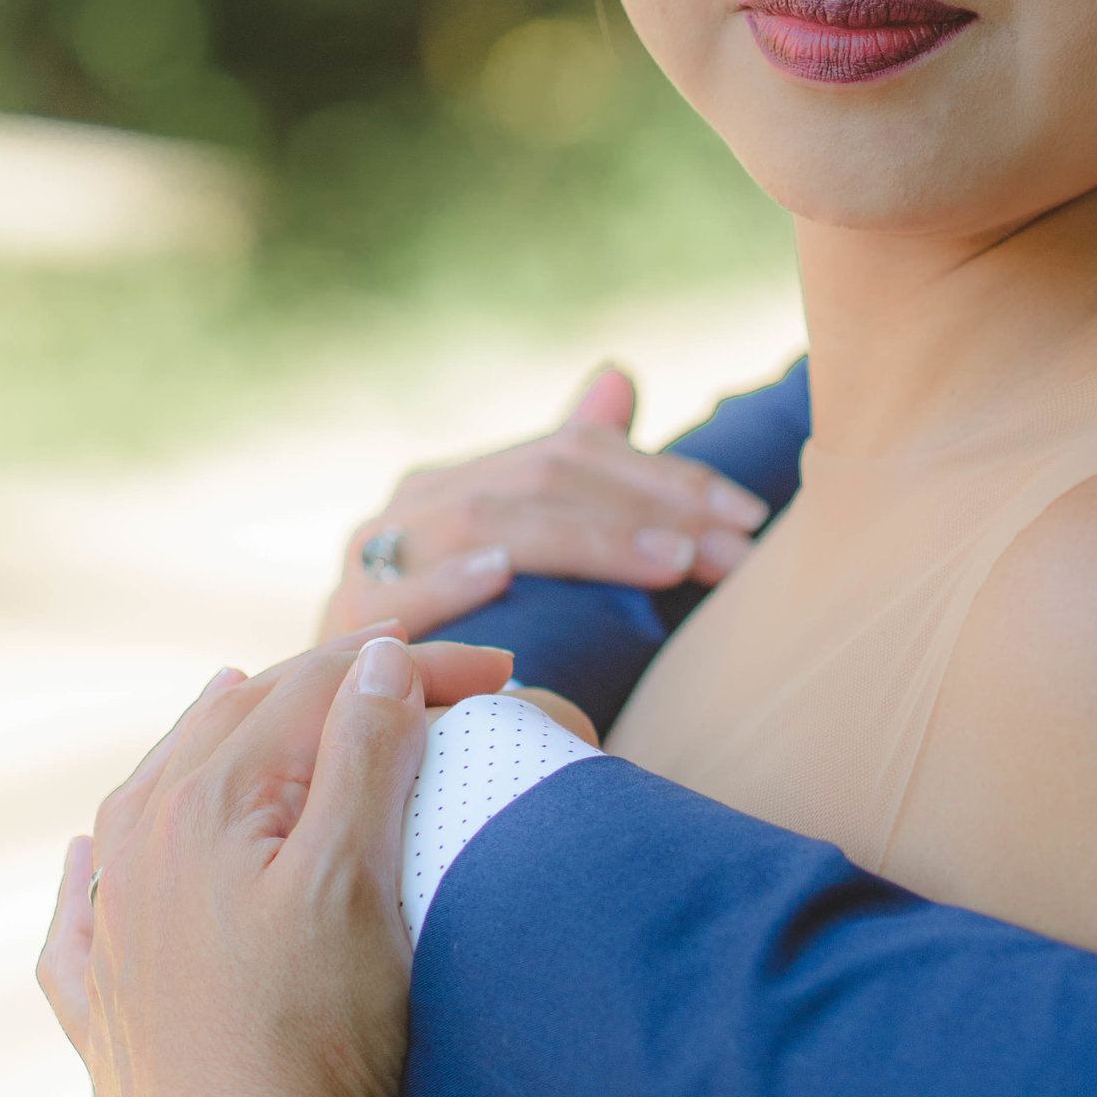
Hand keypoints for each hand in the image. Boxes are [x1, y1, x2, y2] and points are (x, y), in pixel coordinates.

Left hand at [37, 633, 510, 1096]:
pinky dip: (92, 871)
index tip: (500, 675)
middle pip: (229, 726)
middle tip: (414, 687)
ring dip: (210, 747)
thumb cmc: (313, 1035)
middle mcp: (135, 848)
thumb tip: (379, 658)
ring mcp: (107, 929)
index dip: (416, 669)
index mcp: (202, 801)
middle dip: (325, 692)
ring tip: (252, 711)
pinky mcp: (98, 1006)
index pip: (314, 689)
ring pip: (149, 797)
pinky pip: (78, 913)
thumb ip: (365, 755)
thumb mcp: (353, 878)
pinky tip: (88, 859)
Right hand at [316, 362, 766, 639]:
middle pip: (545, 480)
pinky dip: (450, 580)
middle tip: (735, 553)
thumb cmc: (461, 645)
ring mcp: (376, 557)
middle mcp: (417, 503)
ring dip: (586, 540)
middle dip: (652, 512)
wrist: (349, 720)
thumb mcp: (524, 560)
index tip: (750, 518)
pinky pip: (399, 593)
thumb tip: (617, 375)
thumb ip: (570, 473)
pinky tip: (503, 574)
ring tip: (668, 560)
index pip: (578, 453)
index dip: (670, 478)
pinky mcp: (346, 619)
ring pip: (490, 522)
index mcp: (462, 481)